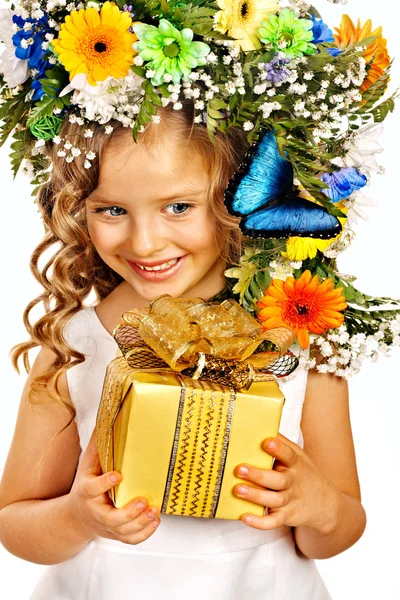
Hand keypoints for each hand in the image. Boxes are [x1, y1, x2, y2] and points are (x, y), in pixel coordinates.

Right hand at [68, 429, 160, 544]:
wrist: (75, 517)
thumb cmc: (85, 485)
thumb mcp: (87, 465)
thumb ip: (97, 445)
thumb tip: (107, 417)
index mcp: (86, 492)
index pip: (92, 489)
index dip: (104, 483)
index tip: (117, 475)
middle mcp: (96, 512)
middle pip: (110, 519)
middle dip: (128, 512)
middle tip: (143, 501)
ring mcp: (106, 526)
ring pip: (123, 531)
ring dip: (140, 523)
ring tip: (154, 511)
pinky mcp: (116, 534)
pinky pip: (130, 540)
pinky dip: (144, 534)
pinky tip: (154, 521)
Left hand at [233, 433, 338, 532]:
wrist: (326, 505)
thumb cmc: (304, 474)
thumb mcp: (298, 456)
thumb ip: (281, 443)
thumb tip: (259, 426)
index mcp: (296, 464)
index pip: (288, 455)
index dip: (278, 448)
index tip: (267, 442)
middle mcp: (293, 482)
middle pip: (277, 480)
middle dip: (258, 475)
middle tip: (240, 469)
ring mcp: (290, 501)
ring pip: (272, 500)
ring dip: (255, 496)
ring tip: (238, 490)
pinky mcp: (286, 517)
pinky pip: (272, 522)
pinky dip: (259, 522)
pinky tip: (244, 517)